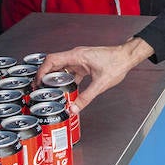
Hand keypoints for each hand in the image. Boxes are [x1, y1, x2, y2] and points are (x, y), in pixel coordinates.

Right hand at [37, 38, 154, 112]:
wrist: (127, 57)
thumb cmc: (116, 63)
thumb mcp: (100, 84)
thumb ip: (86, 98)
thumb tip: (74, 108)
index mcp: (77, 56)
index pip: (52, 60)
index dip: (42, 71)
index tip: (37, 82)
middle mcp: (76, 56)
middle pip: (54, 64)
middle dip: (44, 76)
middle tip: (39, 89)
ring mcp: (80, 59)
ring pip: (62, 68)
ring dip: (55, 78)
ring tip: (50, 91)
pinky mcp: (84, 64)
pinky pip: (70, 72)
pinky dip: (66, 80)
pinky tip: (66, 90)